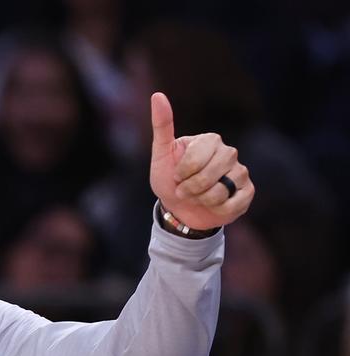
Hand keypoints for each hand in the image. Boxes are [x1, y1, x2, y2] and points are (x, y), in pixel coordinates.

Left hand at [148, 92, 252, 230]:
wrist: (180, 209)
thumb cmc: (169, 180)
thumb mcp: (161, 154)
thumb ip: (162, 125)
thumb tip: (158, 95)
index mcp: (210, 140)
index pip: (195, 159)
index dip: (181, 174)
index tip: (176, 175)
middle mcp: (229, 152)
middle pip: (209, 175)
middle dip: (190, 188)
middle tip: (184, 190)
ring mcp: (241, 172)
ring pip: (220, 191)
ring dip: (201, 200)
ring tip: (198, 197)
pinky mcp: (248, 191)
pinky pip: (232, 204)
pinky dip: (217, 209)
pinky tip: (213, 206)